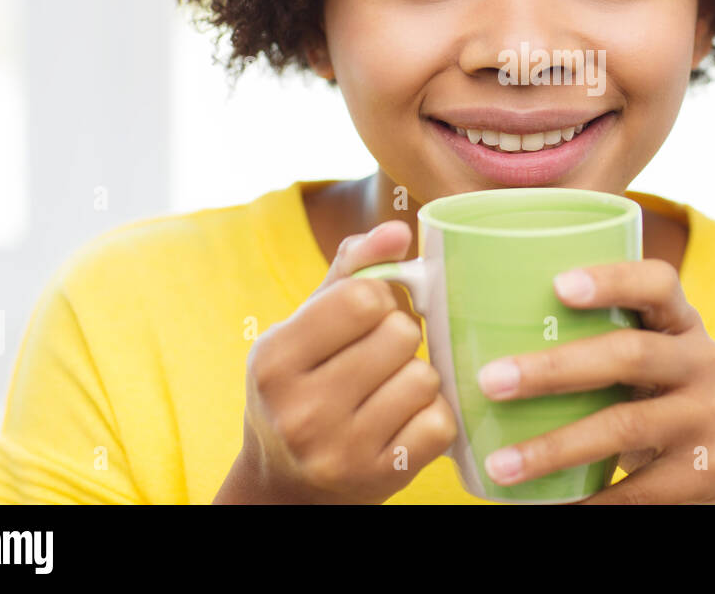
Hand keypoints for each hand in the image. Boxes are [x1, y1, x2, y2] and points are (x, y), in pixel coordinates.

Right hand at [216, 221, 456, 503]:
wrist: (286, 486)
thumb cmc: (303, 385)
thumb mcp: (306, 326)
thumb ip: (351, 270)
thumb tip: (399, 228)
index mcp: (275, 358)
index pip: (363, 297)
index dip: (380, 299)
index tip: (368, 317)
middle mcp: (301, 409)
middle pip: (400, 334)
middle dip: (399, 337)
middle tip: (380, 356)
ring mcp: (340, 451)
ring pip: (424, 378)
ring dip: (418, 376)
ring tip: (390, 388)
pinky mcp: (379, 479)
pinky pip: (439, 422)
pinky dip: (431, 416)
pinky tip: (403, 420)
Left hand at [474, 259, 714, 503]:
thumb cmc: (651, 400)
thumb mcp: (642, 362)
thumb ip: (591, 338)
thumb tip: (464, 320)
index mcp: (682, 322)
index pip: (659, 283)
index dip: (612, 279)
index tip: (556, 285)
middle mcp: (707, 361)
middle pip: (631, 354)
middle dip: (554, 368)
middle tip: (490, 380)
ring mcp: (714, 418)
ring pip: (625, 427)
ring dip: (554, 447)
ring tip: (499, 464)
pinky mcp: (712, 471)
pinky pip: (637, 491)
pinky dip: (586, 502)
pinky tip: (544, 507)